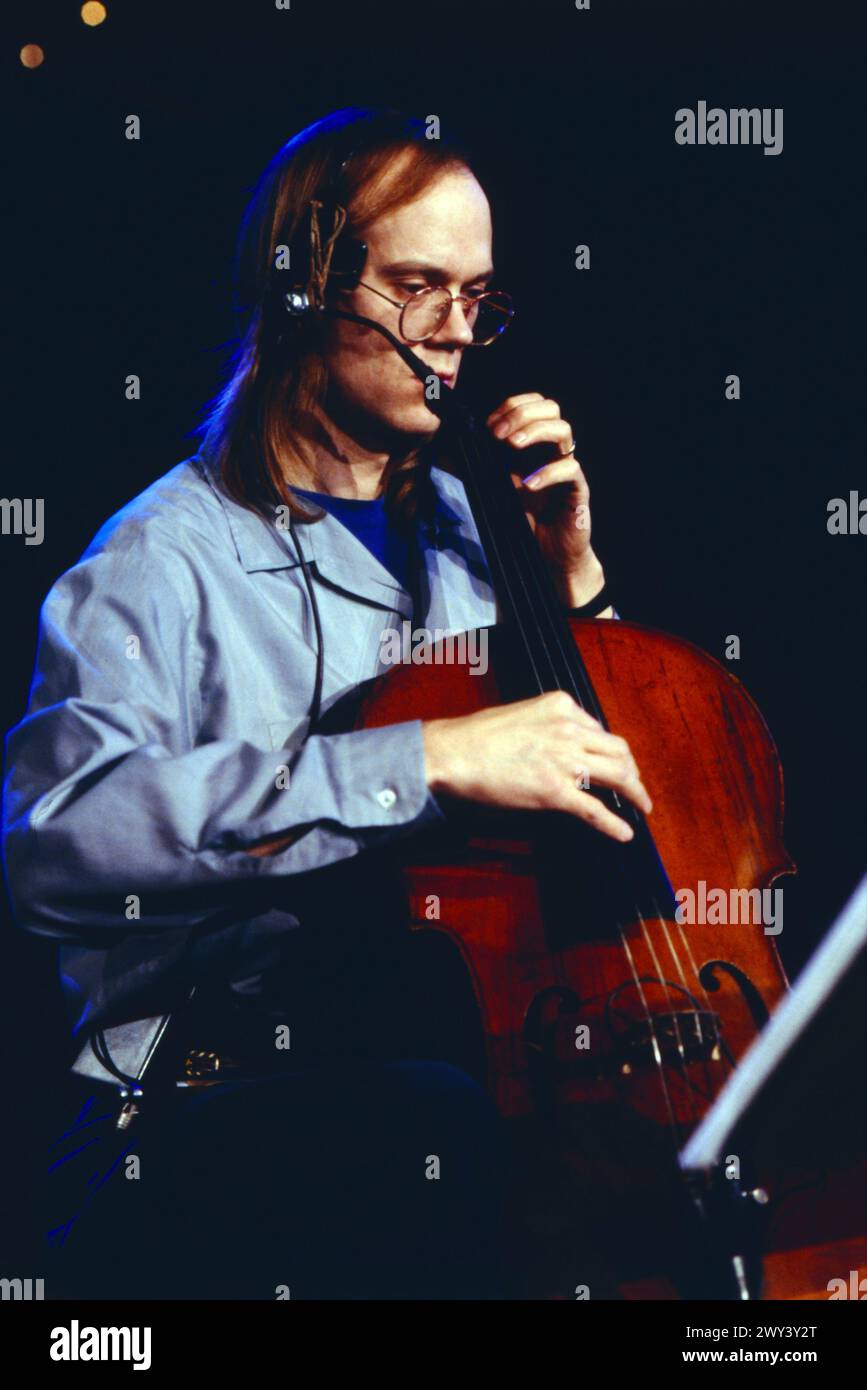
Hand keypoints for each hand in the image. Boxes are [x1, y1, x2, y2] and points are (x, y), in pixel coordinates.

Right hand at [423, 690, 651, 841]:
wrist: (454, 753)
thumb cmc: (477, 736)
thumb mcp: (522, 714)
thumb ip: (549, 725)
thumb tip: (563, 745)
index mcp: (562, 707)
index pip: (599, 729)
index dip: (607, 750)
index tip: (610, 762)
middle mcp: (570, 730)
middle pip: (619, 751)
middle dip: (632, 770)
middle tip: (634, 785)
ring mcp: (566, 761)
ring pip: (618, 776)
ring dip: (635, 793)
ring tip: (642, 805)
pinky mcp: (556, 792)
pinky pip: (595, 810)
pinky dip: (614, 824)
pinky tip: (626, 833)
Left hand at [486, 392, 604, 606]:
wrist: (551, 556)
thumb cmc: (526, 521)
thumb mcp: (497, 489)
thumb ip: (483, 468)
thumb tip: (451, 451)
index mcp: (536, 445)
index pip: (533, 405)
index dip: (512, 406)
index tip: (488, 424)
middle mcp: (553, 451)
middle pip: (551, 408)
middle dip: (521, 414)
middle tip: (498, 434)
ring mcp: (567, 467)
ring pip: (563, 430)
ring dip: (535, 431)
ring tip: (512, 446)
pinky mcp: (578, 489)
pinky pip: (570, 469)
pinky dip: (547, 472)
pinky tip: (528, 484)